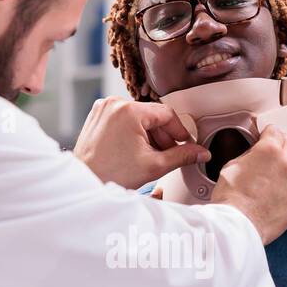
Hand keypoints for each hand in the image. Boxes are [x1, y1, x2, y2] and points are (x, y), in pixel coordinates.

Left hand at [74, 97, 209, 188]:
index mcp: (129, 110)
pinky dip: (134, 132)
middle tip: (169, 155)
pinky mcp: (97, 116)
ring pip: (138, 118)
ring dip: (149, 135)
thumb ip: (182, 156)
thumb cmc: (111, 175)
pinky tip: (136, 151)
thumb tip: (201, 152)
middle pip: (152, 115)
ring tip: (151, 156)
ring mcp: (103, 109)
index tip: (186, 144)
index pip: (167, 114)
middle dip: (163, 136)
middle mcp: (114, 104)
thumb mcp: (155, 165)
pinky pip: (124, 119)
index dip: (180, 131)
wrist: (85, 182)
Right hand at [210, 127, 286, 244]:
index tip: (265, 141)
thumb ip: (249, 154)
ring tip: (283, 178)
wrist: (236, 223)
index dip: (267, 136)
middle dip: (281, 150)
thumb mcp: (231, 166)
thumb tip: (256, 152)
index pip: (275, 130)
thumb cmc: (230, 198)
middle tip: (271, 161)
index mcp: (269, 148)